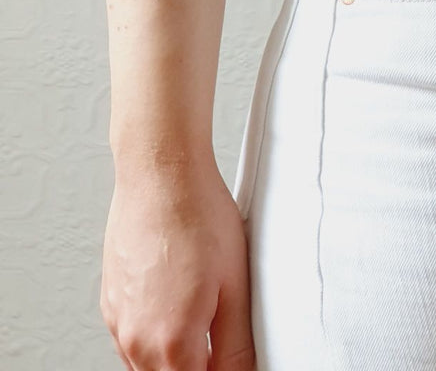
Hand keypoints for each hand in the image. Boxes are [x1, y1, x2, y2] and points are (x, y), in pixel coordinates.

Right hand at [100, 157, 253, 369]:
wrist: (160, 173)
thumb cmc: (198, 215)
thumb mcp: (236, 285)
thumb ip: (237, 346)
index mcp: (171, 344)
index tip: (229, 360)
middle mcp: (136, 341)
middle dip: (198, 367)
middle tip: (220, 340)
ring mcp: (118, 324)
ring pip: (147, 367)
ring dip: (174, 358)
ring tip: (203, 317)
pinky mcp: (109, 305)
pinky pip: (132, 343)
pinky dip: (155, 339)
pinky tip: (177, 306)